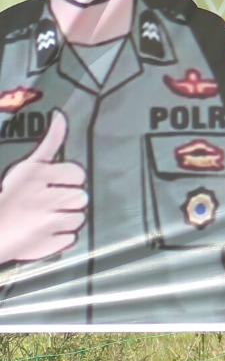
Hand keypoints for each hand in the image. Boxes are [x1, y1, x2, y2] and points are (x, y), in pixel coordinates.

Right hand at [0, 111, 87, 263]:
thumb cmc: (8, 194)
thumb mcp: (27, 166)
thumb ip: (50, 142)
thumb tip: (61, 116)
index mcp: (41, 176)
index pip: (78, 174)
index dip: (67, 180)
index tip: (53, 185)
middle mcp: (49, 197)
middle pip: (81, 197)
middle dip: (67, 200)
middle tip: (47, 203)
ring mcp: (51, 222)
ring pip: (79, 218)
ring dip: (65, 218)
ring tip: (44, 217)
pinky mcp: (52, 244)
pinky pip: (71, 237)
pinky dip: (60, 236)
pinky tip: (44, 231)